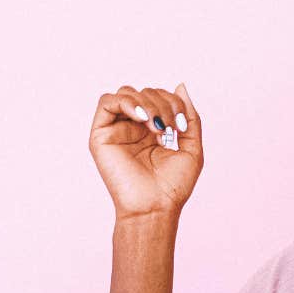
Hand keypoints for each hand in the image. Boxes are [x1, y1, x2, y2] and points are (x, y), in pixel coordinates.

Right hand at [88, 82, 203, 221]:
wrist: (155, 207)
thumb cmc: (172, 187)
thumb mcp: (192, 148)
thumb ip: (190, 117)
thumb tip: (181, 85)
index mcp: (152, 131)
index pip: (160, 97)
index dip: (173, 103)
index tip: (182, 126)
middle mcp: (133, 128)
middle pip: (145, 92)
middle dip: (162, 103)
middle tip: (169, 127)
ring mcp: (117, 130)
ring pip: (127, 93)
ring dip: (147, 103)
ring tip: (157, 125)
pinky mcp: (101, 135)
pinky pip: (107, 102)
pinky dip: (126, 102)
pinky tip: (141, 118)